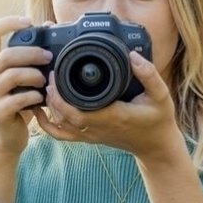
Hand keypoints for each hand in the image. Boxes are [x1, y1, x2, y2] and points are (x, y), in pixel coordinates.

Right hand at [0, 15, 51, 154]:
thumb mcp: (24, 76)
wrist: (9, 136)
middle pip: (6, 55)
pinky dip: (33, 96)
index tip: (28, 22)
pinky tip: (40, 98)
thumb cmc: (19, 102)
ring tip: (45, 81)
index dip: (7, 22)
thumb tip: (48, 24)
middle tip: (49, 58)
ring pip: (11, 76)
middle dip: (32, 53)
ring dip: (34, 76)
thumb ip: (32, 54)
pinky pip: (16, 99)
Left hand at [34, 50, 181, 160]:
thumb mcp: (161, 95)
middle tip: (50, 75)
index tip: (57, 74)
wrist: (155, 146)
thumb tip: (133, 56)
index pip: (76, 111)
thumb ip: (149, 74)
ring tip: (48, 86)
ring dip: (49, 107)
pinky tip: (41, 112)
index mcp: (112, 116)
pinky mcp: (88, 137)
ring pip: (60, 125)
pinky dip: (47, 125)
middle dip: (52, 96)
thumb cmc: (158, 120)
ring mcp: (91, 135)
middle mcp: (97, 128)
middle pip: (62, 116)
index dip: (60, 95)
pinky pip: (62, 135)